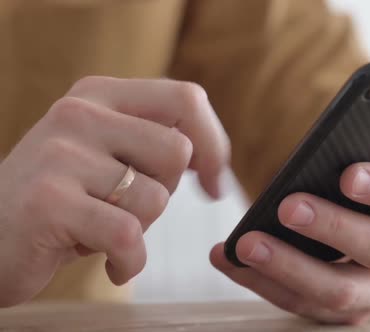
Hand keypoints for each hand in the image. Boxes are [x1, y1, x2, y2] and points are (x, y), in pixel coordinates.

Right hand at [0, 77, 229, 306]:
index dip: (214, 142)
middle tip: (128, 208)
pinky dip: (129, 261)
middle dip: (166, 192)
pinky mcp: (49, 201)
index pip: (186, 98)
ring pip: (155, 198)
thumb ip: (151, 142)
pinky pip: (128, 236)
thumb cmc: (64, 202)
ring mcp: (60, 155)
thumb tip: (214, 157)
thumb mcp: (106, 156)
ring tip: (102, 230)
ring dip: (141, 229)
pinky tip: (112, 264)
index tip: (213, 182)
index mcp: (99, 95)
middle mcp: (78, 113)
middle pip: (176, 152)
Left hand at [211, 162, 369, 323]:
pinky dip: (265, 283)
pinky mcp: (353, 310)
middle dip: (332, 228)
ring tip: (246, 243)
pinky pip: (308, 306)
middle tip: (287, 208)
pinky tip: (231, 259)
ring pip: (341, 291)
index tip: (347, 176)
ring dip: (289, 267)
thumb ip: (361, 147)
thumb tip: (318, 145)